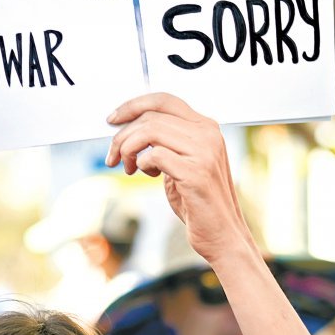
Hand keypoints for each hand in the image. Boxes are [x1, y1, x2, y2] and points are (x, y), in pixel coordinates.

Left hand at [105, 92, 250, 264]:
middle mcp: (208, 134)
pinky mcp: (195, 172)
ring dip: (128, 149)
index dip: (133, 106)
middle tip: (113, 156)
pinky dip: (141, 164)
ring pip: (149, 132)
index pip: (164, 100)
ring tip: (127, 167)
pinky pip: (154, 155)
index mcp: (206, 128)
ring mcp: (204, 152)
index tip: (113, 119)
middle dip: (123, 135)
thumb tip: (128, 132)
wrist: (222, 235)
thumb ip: (164, 144)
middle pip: (151, 117)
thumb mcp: (181, 165)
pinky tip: (146, 175)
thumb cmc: (199, 203)